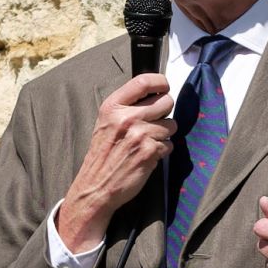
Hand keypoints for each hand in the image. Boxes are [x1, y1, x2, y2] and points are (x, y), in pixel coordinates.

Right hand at [50, 73, 176, 256]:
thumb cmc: (102, 154)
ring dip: (164, 134)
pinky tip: (147, 156)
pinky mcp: (150, 151)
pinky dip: (162, 151)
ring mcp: (139, 134)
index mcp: (112, 107)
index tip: (164, 86)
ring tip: (147, 142)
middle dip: (164, 112)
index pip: (144, 81)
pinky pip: (169, 144)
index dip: (160, 82)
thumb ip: (126, 107)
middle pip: (165, 101)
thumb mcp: (106, 123)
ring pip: (171, 124)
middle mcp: (126, 118)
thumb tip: (155, 93)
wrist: (96, 186)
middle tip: (154, 123)